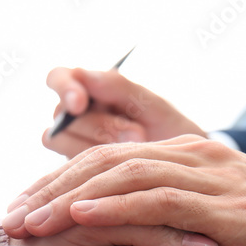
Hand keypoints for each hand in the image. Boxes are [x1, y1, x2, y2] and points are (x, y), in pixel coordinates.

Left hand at [4, 135, 245, 245]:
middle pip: (108, 160)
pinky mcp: (226, 208)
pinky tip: (79, 218)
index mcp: (194, 157)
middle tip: (7, 216)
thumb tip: (149, 235)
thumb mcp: (229, 219)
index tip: (27, 206)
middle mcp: (197, 157)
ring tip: (26, 223)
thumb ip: (188, 216)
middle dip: (51, 187)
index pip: (115, 159)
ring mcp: (211, 178)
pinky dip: (113, 208)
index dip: (64, 181)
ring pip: (124, 176)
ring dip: (67, 199)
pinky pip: (158, 201)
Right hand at [43, 67, 204, 158]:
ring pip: (59, 139)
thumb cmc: (172, 132)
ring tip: (136, 151)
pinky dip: (94, 168)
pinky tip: (122, 170)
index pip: (59, 77)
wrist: (186, 172)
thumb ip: (119, 88)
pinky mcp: (75, 170)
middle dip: (100, 125)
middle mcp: (77, 114)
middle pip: (62, 114)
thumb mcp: (155, 107)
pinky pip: (69, 168)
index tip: (80, 103)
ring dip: (97, 146)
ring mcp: (73, 142)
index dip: (64, 88)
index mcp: (93, 88)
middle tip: (138, 134)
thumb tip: (81, 74)